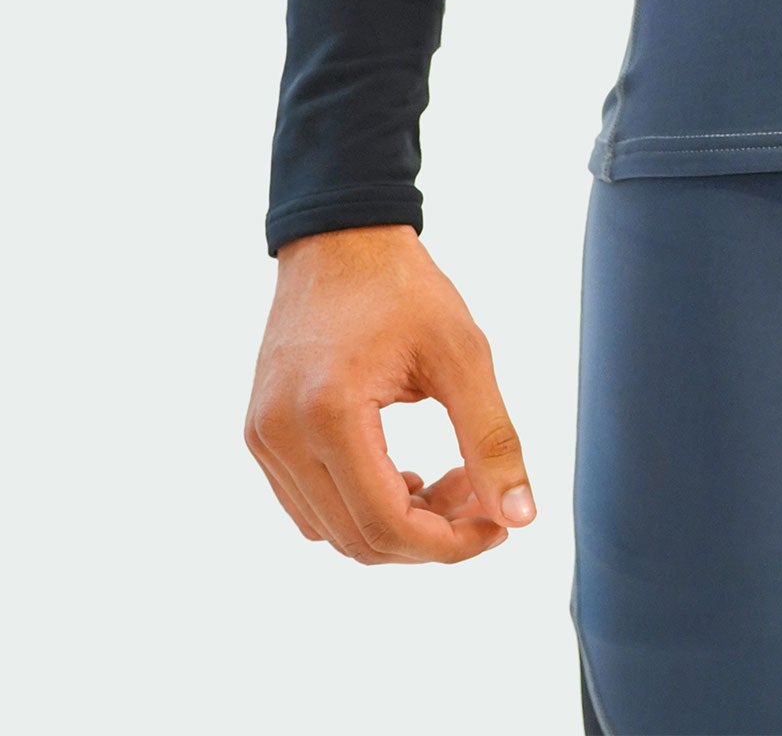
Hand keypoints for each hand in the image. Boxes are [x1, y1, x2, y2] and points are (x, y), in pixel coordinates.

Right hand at [245, 224, 536, 564]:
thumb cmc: (402, 287)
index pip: (387, 524)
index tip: (497, 527)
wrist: (341, 237)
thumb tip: (520, 518)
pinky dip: (360, 508)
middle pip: (360, 539)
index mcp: (328, 412)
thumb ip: (492, 439)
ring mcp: (263, 438)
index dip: (448, 544)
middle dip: (430, 536)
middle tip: (480, 498)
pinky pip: (310, 507)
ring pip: (333, 533)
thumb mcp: (462, 353)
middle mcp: (281, 435)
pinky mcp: (261, 435)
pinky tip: (403, 475)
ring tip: (448, 478)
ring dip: (397, 525)